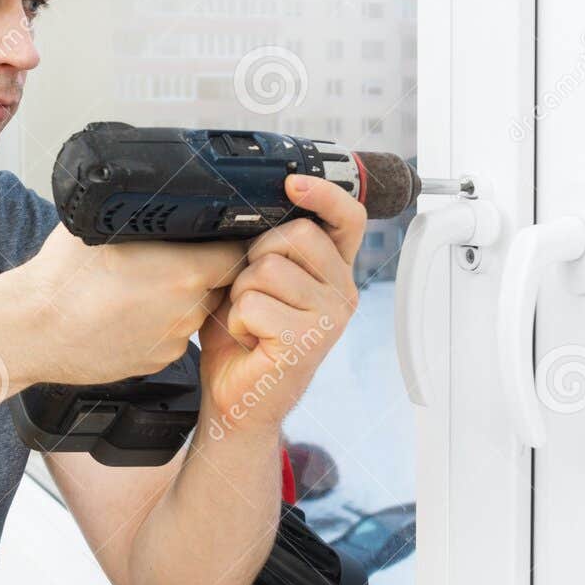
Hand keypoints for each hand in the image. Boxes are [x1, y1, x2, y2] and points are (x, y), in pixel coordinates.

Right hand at [13, 224, 245, 385]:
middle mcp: (187, 311)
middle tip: (170, 260)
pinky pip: (172, 336)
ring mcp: (173, 341)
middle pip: (219, 284)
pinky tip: (130, 313)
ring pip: (194, 311)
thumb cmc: (63, 279)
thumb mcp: (105, 224)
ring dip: (180, 298)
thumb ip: (145, 214)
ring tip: (141, 287)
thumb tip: (160, 197)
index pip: (237, 255)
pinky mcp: (157, 362)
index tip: (217, 239)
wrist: (32, 330)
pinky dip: (159, 324)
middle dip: (202, 271)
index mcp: (185, 273)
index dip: (229, 244)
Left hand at [196, 175, 364, 439]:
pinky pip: (254, 303)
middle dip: (256, 257)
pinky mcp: (306, 340)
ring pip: (268, 269)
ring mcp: (329, 318)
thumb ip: (265, 247)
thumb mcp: (255, 282)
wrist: (235, 399)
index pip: (348, 218)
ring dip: (241, 293)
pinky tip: (248, 340)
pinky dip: (237, 320)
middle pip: (296, 235)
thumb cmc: (245, 341)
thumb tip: (252, 209)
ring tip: (249, 321)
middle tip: (251, 293)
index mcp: (333, 273)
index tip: (293, 184)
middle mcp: (341, 293)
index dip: (324, 194)